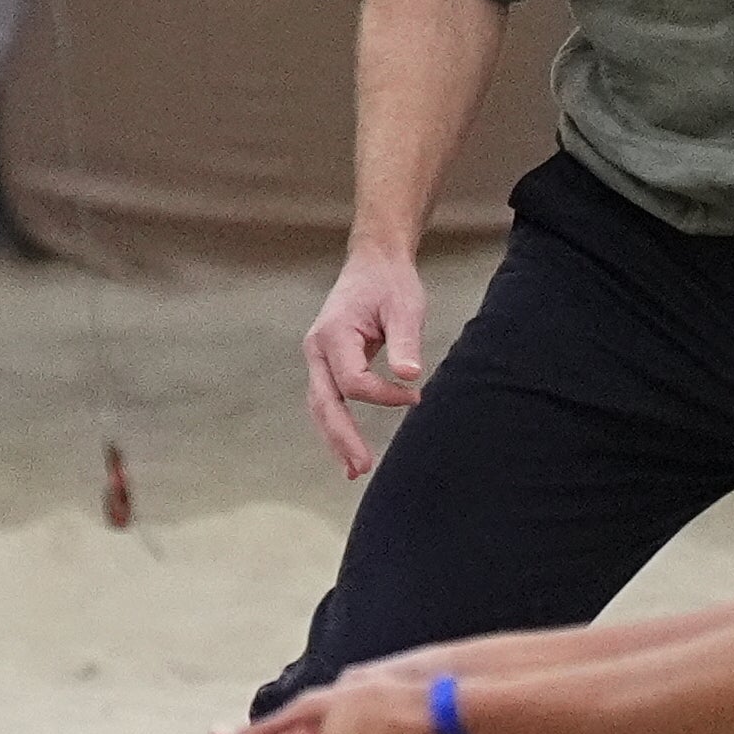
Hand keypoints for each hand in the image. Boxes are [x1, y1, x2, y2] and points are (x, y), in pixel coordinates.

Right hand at [302, 244, 431, 477]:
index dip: (384, 395)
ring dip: (336, 438)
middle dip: (342, 437)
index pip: (353, 381)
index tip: (415, 395)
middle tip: (362, 467)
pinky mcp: (328, 362)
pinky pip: (328, 399)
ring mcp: (319, 357)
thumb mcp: (405, 306)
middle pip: (324, 402)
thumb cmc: (390, 282)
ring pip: (321, 406)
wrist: (374, 262)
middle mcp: (318, 348)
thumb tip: (411, 375)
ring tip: (354, 470)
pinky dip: (336, 424)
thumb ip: (405, 341)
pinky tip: (349, 449)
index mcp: (334, 334)